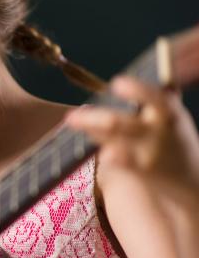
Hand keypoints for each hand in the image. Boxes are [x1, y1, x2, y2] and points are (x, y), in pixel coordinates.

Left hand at [65, 75, 198, 200]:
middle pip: (118, 122)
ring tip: (73, 121)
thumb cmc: (174, 140)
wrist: (192, 180)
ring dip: (92, 130)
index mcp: (168, 111)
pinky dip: (109, 156)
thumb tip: (124, 77)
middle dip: (92, 118)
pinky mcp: (143, 170)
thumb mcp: (171, 115)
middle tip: (70, 116)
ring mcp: (149, 152)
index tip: (117, 83)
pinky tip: (102, 153)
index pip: (154, 97)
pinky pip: (119, 162)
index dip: (136, 90)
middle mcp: (158, 130)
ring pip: (113, 139)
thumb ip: (151, 98)